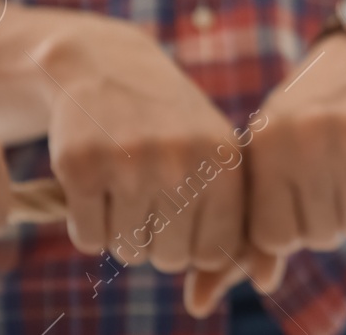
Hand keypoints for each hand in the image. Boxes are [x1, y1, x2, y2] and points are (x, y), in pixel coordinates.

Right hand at [37, 18, 261, 315]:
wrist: (107, 65)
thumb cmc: (171, 123)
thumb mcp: (214, 154)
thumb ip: (235, 216)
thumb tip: (265, 280)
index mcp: (224, 161)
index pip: (213, 253)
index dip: (191, 243)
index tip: (182, 211)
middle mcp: (182, 161)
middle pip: (166, 258)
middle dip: (153, 239)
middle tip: (145, 193)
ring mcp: (130, 162)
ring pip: (125, 250)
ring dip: (119, 229)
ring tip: (121, 181)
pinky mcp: (81, 164)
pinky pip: (87, 238)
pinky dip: (86, 222)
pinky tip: (94, 180)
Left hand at [247, 35, 345, 254]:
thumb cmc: (316, 108)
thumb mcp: (278, 148)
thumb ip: (265, 214)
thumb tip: (262, 283)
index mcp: (266, 141)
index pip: (276, 236)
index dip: (297, 226)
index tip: (305, 196)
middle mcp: (306, 136)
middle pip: (323, 234)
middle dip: (335, 215)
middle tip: (341, 171)